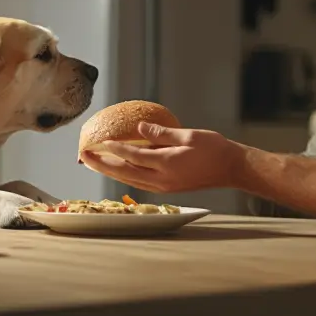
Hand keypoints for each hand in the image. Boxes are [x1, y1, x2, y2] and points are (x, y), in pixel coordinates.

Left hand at [79, 122, 245, 192]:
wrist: (231, 169)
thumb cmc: (214, 149)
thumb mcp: (188, 135)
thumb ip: (161, 133)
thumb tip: (139, 127)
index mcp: (167, 164)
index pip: (133, 156)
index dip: (114, 149)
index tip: (98, 142)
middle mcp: (162, 179)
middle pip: (124, 172)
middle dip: (102, 165)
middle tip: (83, 156)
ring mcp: (164, 186)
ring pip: (129, 179)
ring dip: (109, 172)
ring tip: (93, 164)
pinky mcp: (167, 188)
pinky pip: (139, 182)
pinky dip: (124, 175)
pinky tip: (117, 169)